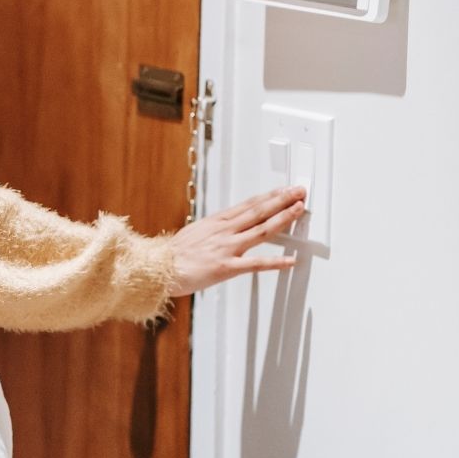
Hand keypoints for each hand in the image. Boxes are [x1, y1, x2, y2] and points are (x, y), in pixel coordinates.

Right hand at [167, 186, 306, 296]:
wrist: (159, 268)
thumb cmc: (175, 253)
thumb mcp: (196, 231)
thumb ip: (216, 228)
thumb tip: (231, 223)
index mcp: (217, 221)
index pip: (249, 204)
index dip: (269, 196)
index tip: (284, 190)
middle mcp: (224, 231)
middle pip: (258, 211)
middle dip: (282, 200)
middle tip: (299, 191)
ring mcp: (226, 248)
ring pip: (261, 230)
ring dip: (283, 219)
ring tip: (299, 210)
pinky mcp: (226, 267)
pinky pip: (255, 264)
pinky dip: (275, 262)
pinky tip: (290, 260)